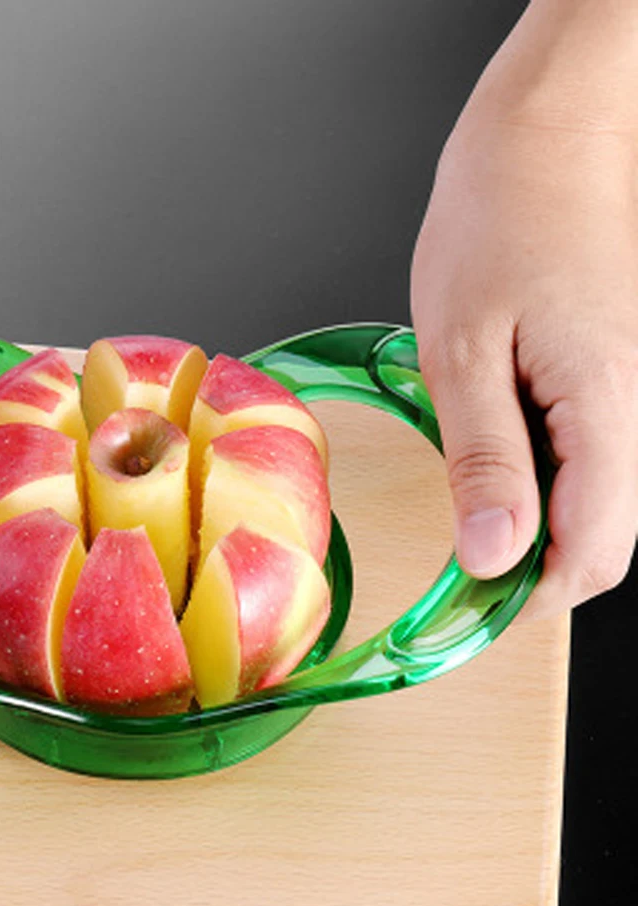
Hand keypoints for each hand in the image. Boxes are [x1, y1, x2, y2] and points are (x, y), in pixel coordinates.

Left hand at [412, 1, 637, 618]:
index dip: (529, 597)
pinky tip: (490, 448)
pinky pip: (585, 450)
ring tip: (465, 498)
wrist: (553, 127)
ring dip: (530, 518)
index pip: (594, 551)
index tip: (466, 607)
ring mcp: (627, 388)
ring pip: (595, 496)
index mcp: (604, 405)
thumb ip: (485, 458)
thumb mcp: (462, 346)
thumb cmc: (503, 213)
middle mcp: (633, 406)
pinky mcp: (610, 370)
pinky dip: (537, 472)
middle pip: (603, 535)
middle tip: (457, 561)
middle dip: (531, 565)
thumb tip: (494, 553)